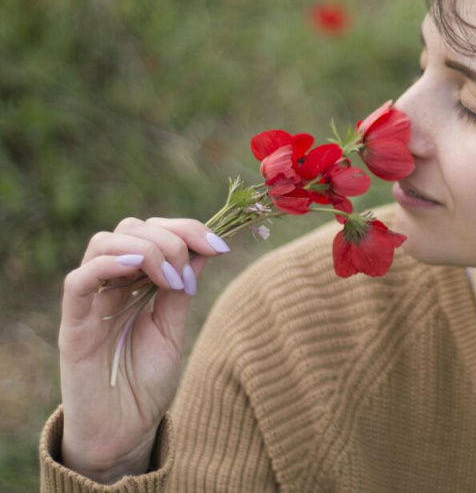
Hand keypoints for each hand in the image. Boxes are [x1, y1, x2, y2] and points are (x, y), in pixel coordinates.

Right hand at [57, 217, 229, 480]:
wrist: (125, 430)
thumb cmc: (148, 382)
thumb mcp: (173, 328)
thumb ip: (182, 288)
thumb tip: (205, 247)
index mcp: (137, 281)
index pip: (153, 231)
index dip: (187, 229)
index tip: (219, 246)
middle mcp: (112, 284)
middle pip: (131, 228)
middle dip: (170, 239)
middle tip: (188, 274)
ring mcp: (91, 302)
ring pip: (103, 243)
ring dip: (145, 249)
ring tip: (169, 278)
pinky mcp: (73, 326)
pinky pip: (78, 282)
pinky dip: (106, 265)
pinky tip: (134, 268)